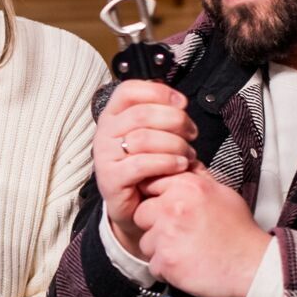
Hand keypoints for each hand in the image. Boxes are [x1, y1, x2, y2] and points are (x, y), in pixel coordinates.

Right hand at [93, 81, 198, 256]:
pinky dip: (166, 163)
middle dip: (175, 121)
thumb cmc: (147, 167)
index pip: (129, 90)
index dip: (158, 92)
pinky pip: (142, 164)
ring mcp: (105, 155)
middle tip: (192, 133)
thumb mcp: (152, 136)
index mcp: (113, 115)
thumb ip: (160, 116)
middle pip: (142, 113)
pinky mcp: (111, 179)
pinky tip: (180, 166)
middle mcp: (105, 132)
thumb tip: (179, 102)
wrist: (134, 206)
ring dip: (174, 144)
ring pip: (143, 137)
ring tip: (188, 154)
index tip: (181, 104)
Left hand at [135, 170, 270, 296]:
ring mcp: (168, 234)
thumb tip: (182, 167)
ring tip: (186, 250)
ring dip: (160, 249)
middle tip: (179, 234)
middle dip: (155, 225)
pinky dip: (166, 268)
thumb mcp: (222, 193)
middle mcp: (174, 206)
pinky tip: (186, 265)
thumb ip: (197, 179)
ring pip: (145, 241)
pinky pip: (152, 264)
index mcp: (188, 186)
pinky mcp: (166, 260)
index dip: (157, 200)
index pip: (150, 184)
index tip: (168, 211)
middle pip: (141, 214)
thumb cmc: (239, 232)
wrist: (253, 267)